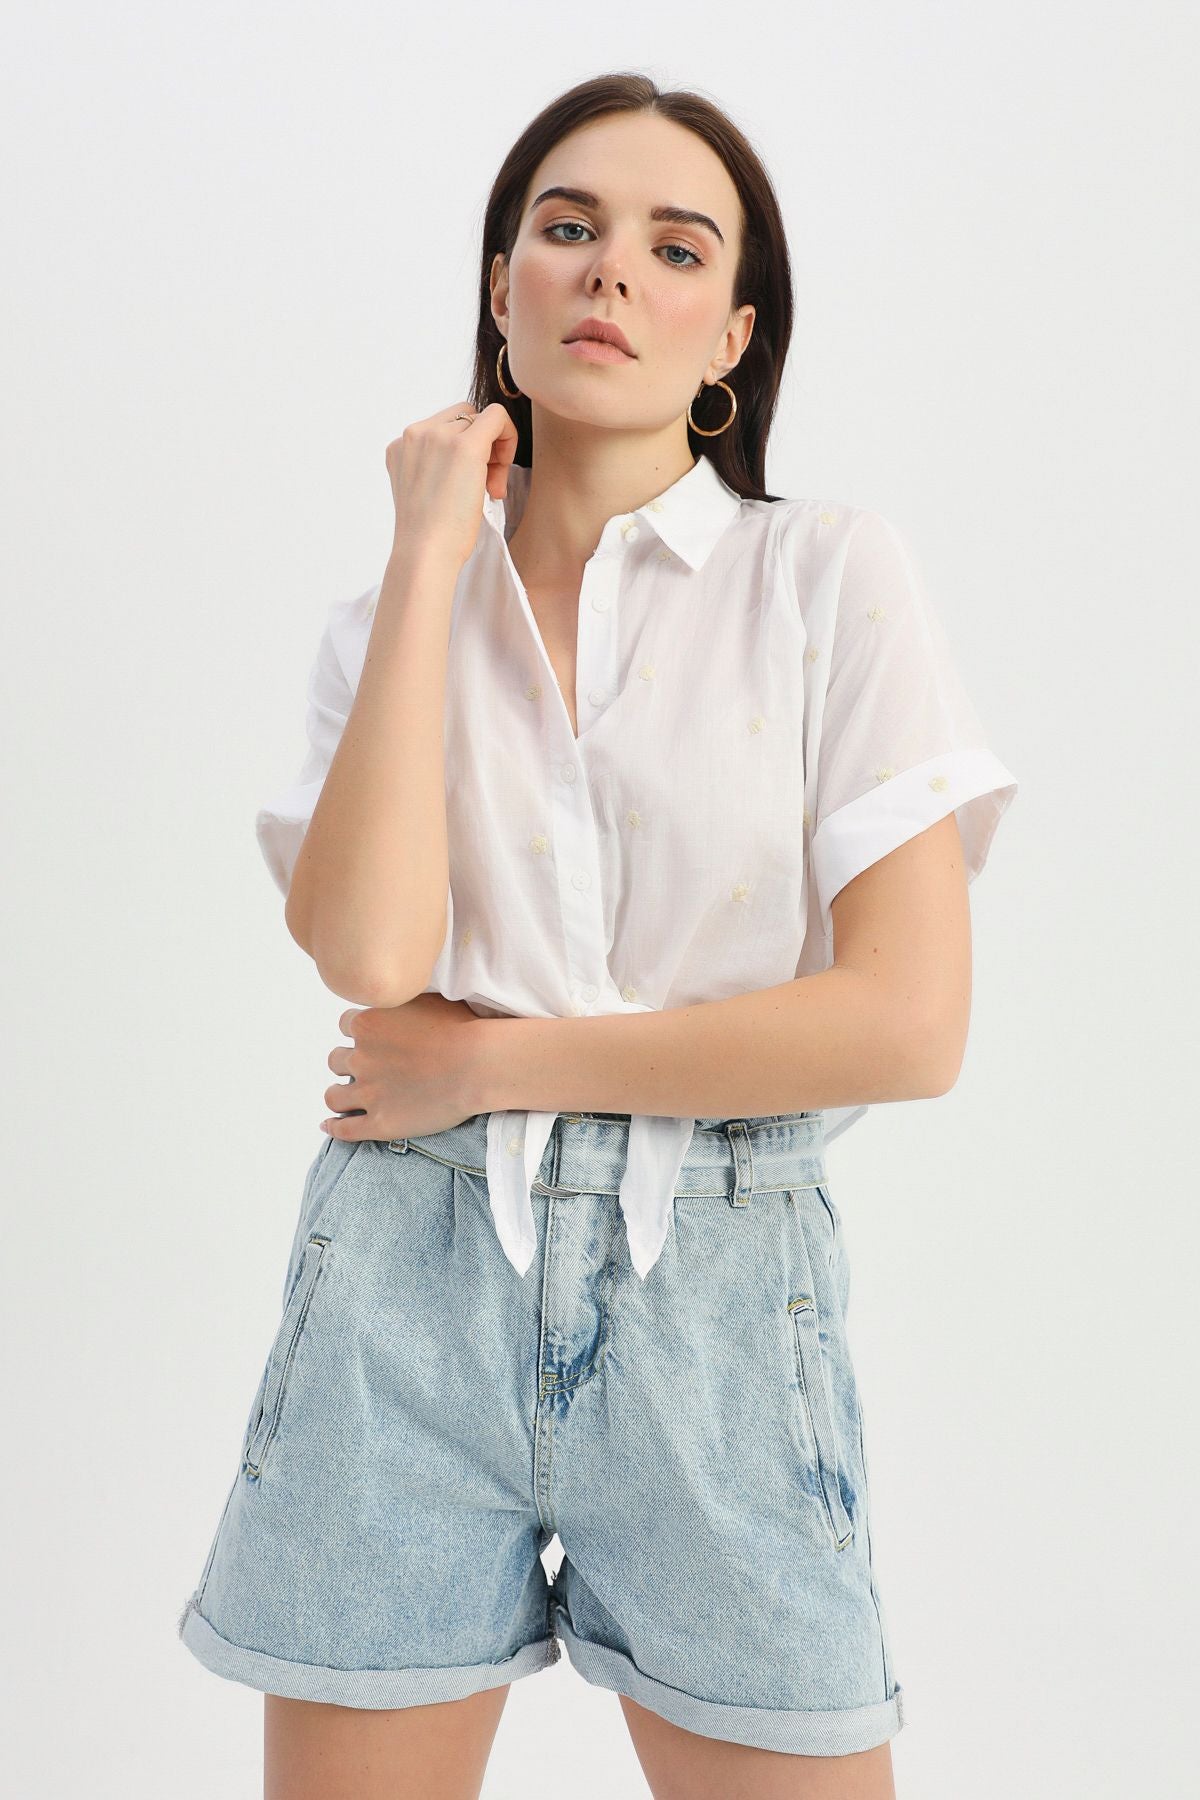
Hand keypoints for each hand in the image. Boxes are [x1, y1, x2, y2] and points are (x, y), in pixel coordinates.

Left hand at [321, 993, 493, 1140]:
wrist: (478, 1064)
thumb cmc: (463, 1028)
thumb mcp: (427, 997)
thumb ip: (403, 999)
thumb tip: (399, 993)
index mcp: (368, 1024)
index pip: (346, 1025)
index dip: (360, 1033)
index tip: (373, 1039)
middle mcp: (361, 1057)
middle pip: (336, 1060)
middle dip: (350, 1063)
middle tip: (369, 1068)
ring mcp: (368, 1093)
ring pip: (334, 1096)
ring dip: (339, 1095)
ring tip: (348, 1098)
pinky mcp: (380, 1123)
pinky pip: (344, 1130)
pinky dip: (333, 1128)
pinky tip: (330, 1126)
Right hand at [387, 399, 518, 572]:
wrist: (425, 554)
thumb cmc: (429, 536)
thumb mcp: (424, 491)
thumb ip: (435, 467)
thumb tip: (466, 459)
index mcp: (401, 446)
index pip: (443, 427)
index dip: (465, 449)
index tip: (471, 481)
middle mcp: (414, 434)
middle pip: (463, 419)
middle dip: (482, 448)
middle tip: (488, 486)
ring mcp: (437, 436)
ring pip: (480, 419)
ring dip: (495, 453)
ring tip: (492, 490)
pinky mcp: (465, 444)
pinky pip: (497, 417)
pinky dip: (509, 437)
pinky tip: (504, 470)